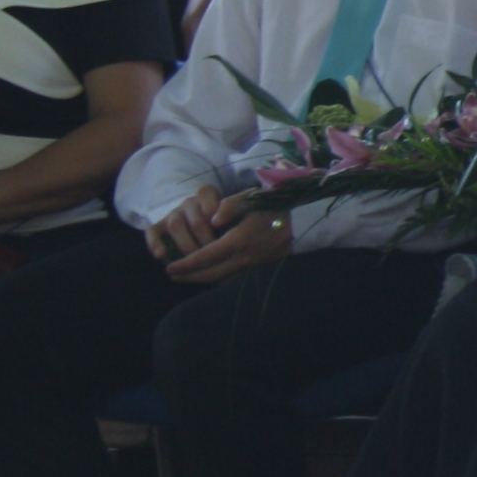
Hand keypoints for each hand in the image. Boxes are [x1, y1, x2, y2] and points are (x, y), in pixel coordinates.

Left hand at [149, 190, 291, 283]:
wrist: (308, 217)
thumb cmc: (278, 202)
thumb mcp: (252, 196)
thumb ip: (228, 206)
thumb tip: (211, 220)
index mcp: (240, 240)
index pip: (206, 257)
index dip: (185, 264)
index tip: (169, 268)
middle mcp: (246, 257)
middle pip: (212, 274)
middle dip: (190, 277)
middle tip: (173, 276)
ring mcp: (256, 264)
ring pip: (224, 279)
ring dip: (204, 279)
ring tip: (189, 277)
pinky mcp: (263, 266)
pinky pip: (236, 277)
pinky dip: (220, 278)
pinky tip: (214, 273)